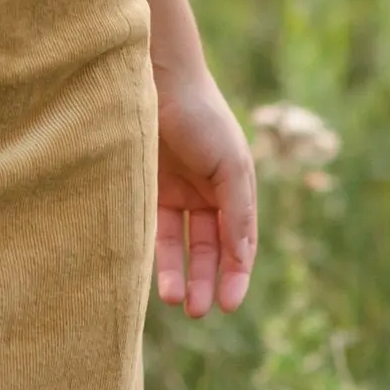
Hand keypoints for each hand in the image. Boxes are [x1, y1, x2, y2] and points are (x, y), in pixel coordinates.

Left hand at [154, 68, 257, 315]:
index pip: (238, 243)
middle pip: (208, 248)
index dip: (235, 275)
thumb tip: (243, 259)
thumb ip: (238, 211)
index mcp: (235, 189)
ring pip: (179, 243)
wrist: (159, 78)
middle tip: (200, 312)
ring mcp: (175, 190)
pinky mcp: (147, 185)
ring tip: (177, 302)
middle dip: (206, 281)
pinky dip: (155, 252)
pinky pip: (151, 226)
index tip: (228, 304)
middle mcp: (206, 193)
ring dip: (180, 273)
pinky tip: (155, 275)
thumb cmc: (202, 117)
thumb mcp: (231, 165)